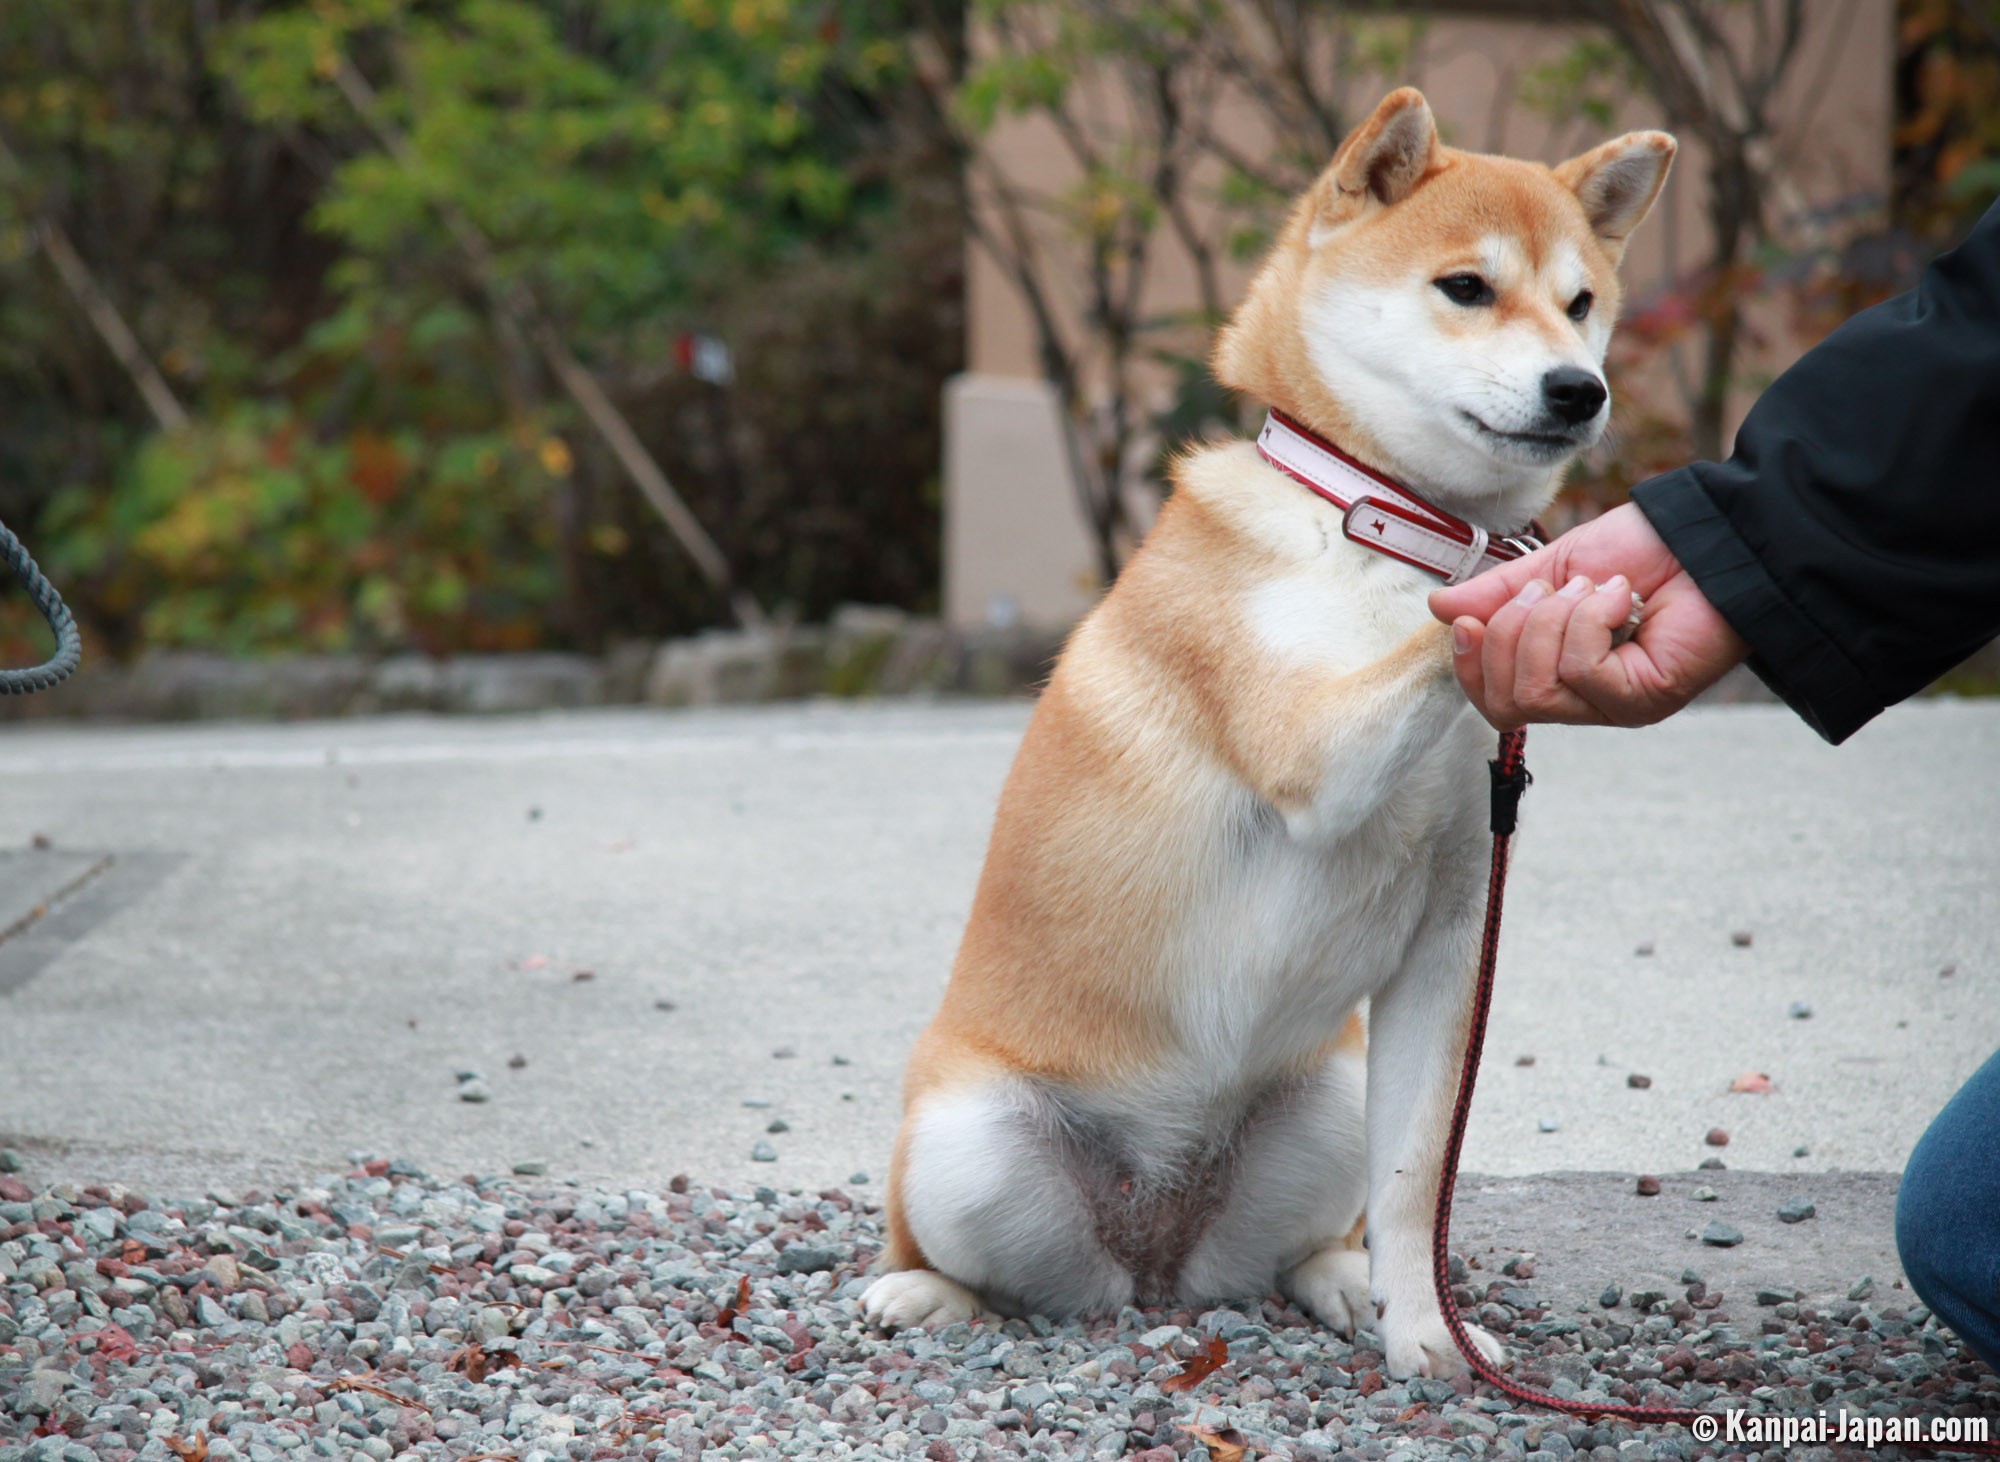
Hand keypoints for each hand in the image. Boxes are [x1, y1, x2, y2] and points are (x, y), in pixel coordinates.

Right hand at [1427, 503, 1748, 728]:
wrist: (1708, 535)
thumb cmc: (1644, 550)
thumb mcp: (1554, 567)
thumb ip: (1499, 594)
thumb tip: (1439, 608)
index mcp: (1560, 673)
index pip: (1494, 701)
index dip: (1470, 665)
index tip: (1465, 619)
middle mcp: (1584, 701)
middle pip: (1506, 703)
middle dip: (1509, 635)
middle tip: (1550, 590)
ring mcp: (1613, 706)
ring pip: (1538, 689)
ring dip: (1552, 622)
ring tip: (1591, 588)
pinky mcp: (1641, 699)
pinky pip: (1581, 671)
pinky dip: (1589, 620)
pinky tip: (1618, 596)